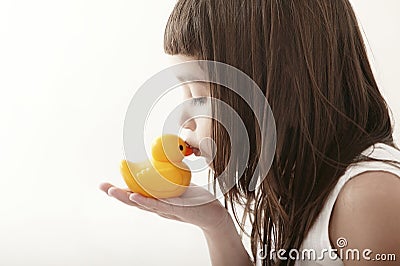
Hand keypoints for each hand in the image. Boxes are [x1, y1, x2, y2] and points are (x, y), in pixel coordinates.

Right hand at [99, 182, 229, 231]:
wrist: (213, 214)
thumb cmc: (196, 200)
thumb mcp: (179, 187)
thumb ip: (169, 179)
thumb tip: (163, 162)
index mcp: (157, 201)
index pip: (135, 195)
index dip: (121, 190)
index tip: (106, 184)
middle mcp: (158, 207)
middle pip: (133, 201)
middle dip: (116, 193)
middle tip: (102, 186)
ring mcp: (165, 210)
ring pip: (142, 204)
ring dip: (125, 198)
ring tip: (112, 191)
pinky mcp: (175, 211)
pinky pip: (158, 206)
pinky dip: (145, 201)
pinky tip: (134, 197)